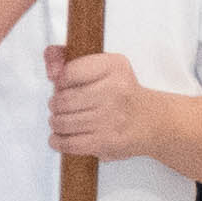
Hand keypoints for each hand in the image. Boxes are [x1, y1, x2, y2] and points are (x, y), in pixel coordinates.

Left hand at [42, 47, 161, 160]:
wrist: (151, 121)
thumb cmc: (120, 92)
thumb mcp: (103, 66)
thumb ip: (67, 58)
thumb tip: (51, 67)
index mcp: (114, 66)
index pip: (69, 72)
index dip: (59, 82)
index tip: (63, 86)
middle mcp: (115, 90)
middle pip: (63, 100)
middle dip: (55, 104)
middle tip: (59, 106)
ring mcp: (111, 118)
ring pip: (63, 122)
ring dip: (56, 122)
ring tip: (59, 120)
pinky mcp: (107, 141)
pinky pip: (69, 143)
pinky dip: (58, 141)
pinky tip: (58, 137)